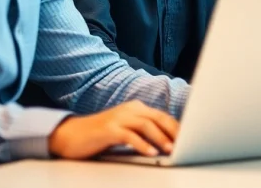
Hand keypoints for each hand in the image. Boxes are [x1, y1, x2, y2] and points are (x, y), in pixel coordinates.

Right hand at [48, 100, 179, 158]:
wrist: (70, 135)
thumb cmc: (100, 136)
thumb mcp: (125, 130)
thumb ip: (143, 132)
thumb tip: (167, 143)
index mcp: (136, 108)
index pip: (162, 116)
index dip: (177, 127)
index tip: (189, 138)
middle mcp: (129, 109)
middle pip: (158, 118)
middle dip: (174, 131)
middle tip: (186, 144)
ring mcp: (118, 118)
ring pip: (146, 125)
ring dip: (161, 138)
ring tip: (172, 150)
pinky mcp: (108, 130)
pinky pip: (129, 136)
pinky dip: (142, 144)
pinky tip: (151, 153)